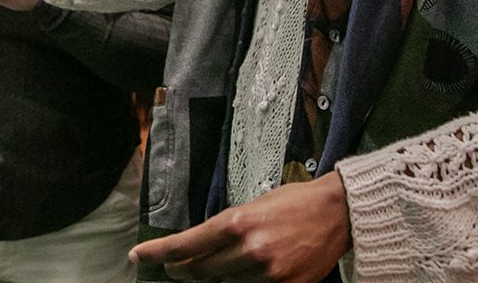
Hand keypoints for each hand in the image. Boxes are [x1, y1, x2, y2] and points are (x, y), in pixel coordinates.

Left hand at [131, 171, 351, 282]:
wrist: (340, 212)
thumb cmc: (295, 202)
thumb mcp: (254, 206)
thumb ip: (226, 229)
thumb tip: (198, 249)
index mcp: (238, 222)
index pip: (185, 245)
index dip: (157, 253)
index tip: (137, 256)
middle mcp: (249, 250)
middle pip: (199, 271)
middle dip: (183, 270)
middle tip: (176, 268)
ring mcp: (268, 273)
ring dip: (222, 276)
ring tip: (234, 261)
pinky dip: (247, 282)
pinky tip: (252, 272)